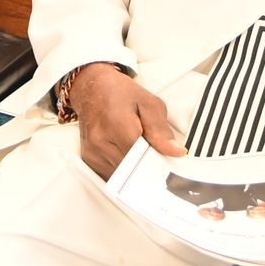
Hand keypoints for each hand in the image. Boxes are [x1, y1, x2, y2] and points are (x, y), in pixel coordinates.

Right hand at [67, 63, 185, 178]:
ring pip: (122, 176)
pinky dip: (122, 169)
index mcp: (117, 123)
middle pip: (132, 169)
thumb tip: (175, 151)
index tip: (165, 159)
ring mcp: (92, 152)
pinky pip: (111, 174)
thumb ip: (161, 129)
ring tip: (137, 150)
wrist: (91, 89)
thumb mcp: (148, 102)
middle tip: (153, 154)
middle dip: (146, 165)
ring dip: (134, 169)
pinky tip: (125, 153)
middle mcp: (100, 141)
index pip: (141, 156)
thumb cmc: (119, 92)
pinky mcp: (89, 160)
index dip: (156, 160)